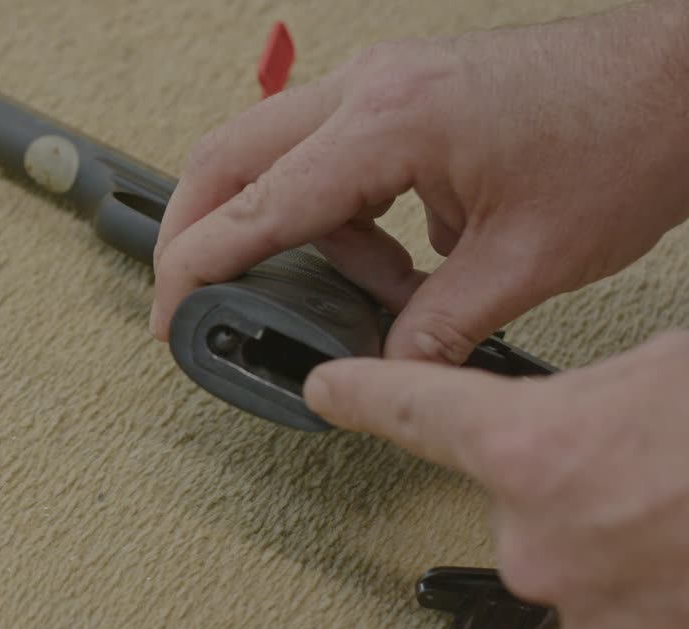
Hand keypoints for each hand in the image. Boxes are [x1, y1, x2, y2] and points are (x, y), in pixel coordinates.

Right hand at [149, 1, 688, 362]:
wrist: (678, 80)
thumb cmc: (621, 140)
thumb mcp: (524, 260)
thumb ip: (437, 325)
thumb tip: (386, 370)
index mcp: (389, 123)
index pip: (257, 205)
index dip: (198, 267)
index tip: (169, 313)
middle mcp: (368, 88)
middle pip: (227, 156)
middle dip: (191, 230)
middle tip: (184, 294)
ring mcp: (379, 81)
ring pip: (268, 151)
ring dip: (284, 229)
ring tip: (360, 291)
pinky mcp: (398, 90)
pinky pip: (323, 151)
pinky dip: (332, 212)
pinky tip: (391, 256)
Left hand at [302, 330, 688, 628]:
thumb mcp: (672, 374)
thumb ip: (609, 399)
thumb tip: (607, 418)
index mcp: (538, 448)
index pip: (415, 409)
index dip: (364, 395)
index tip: (328, 389)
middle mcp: (541, 544)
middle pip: (531, 513)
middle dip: (590, 498)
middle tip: (669, 482)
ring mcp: (595, 627)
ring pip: (593, 587)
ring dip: (642, 564)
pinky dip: (676, 626)